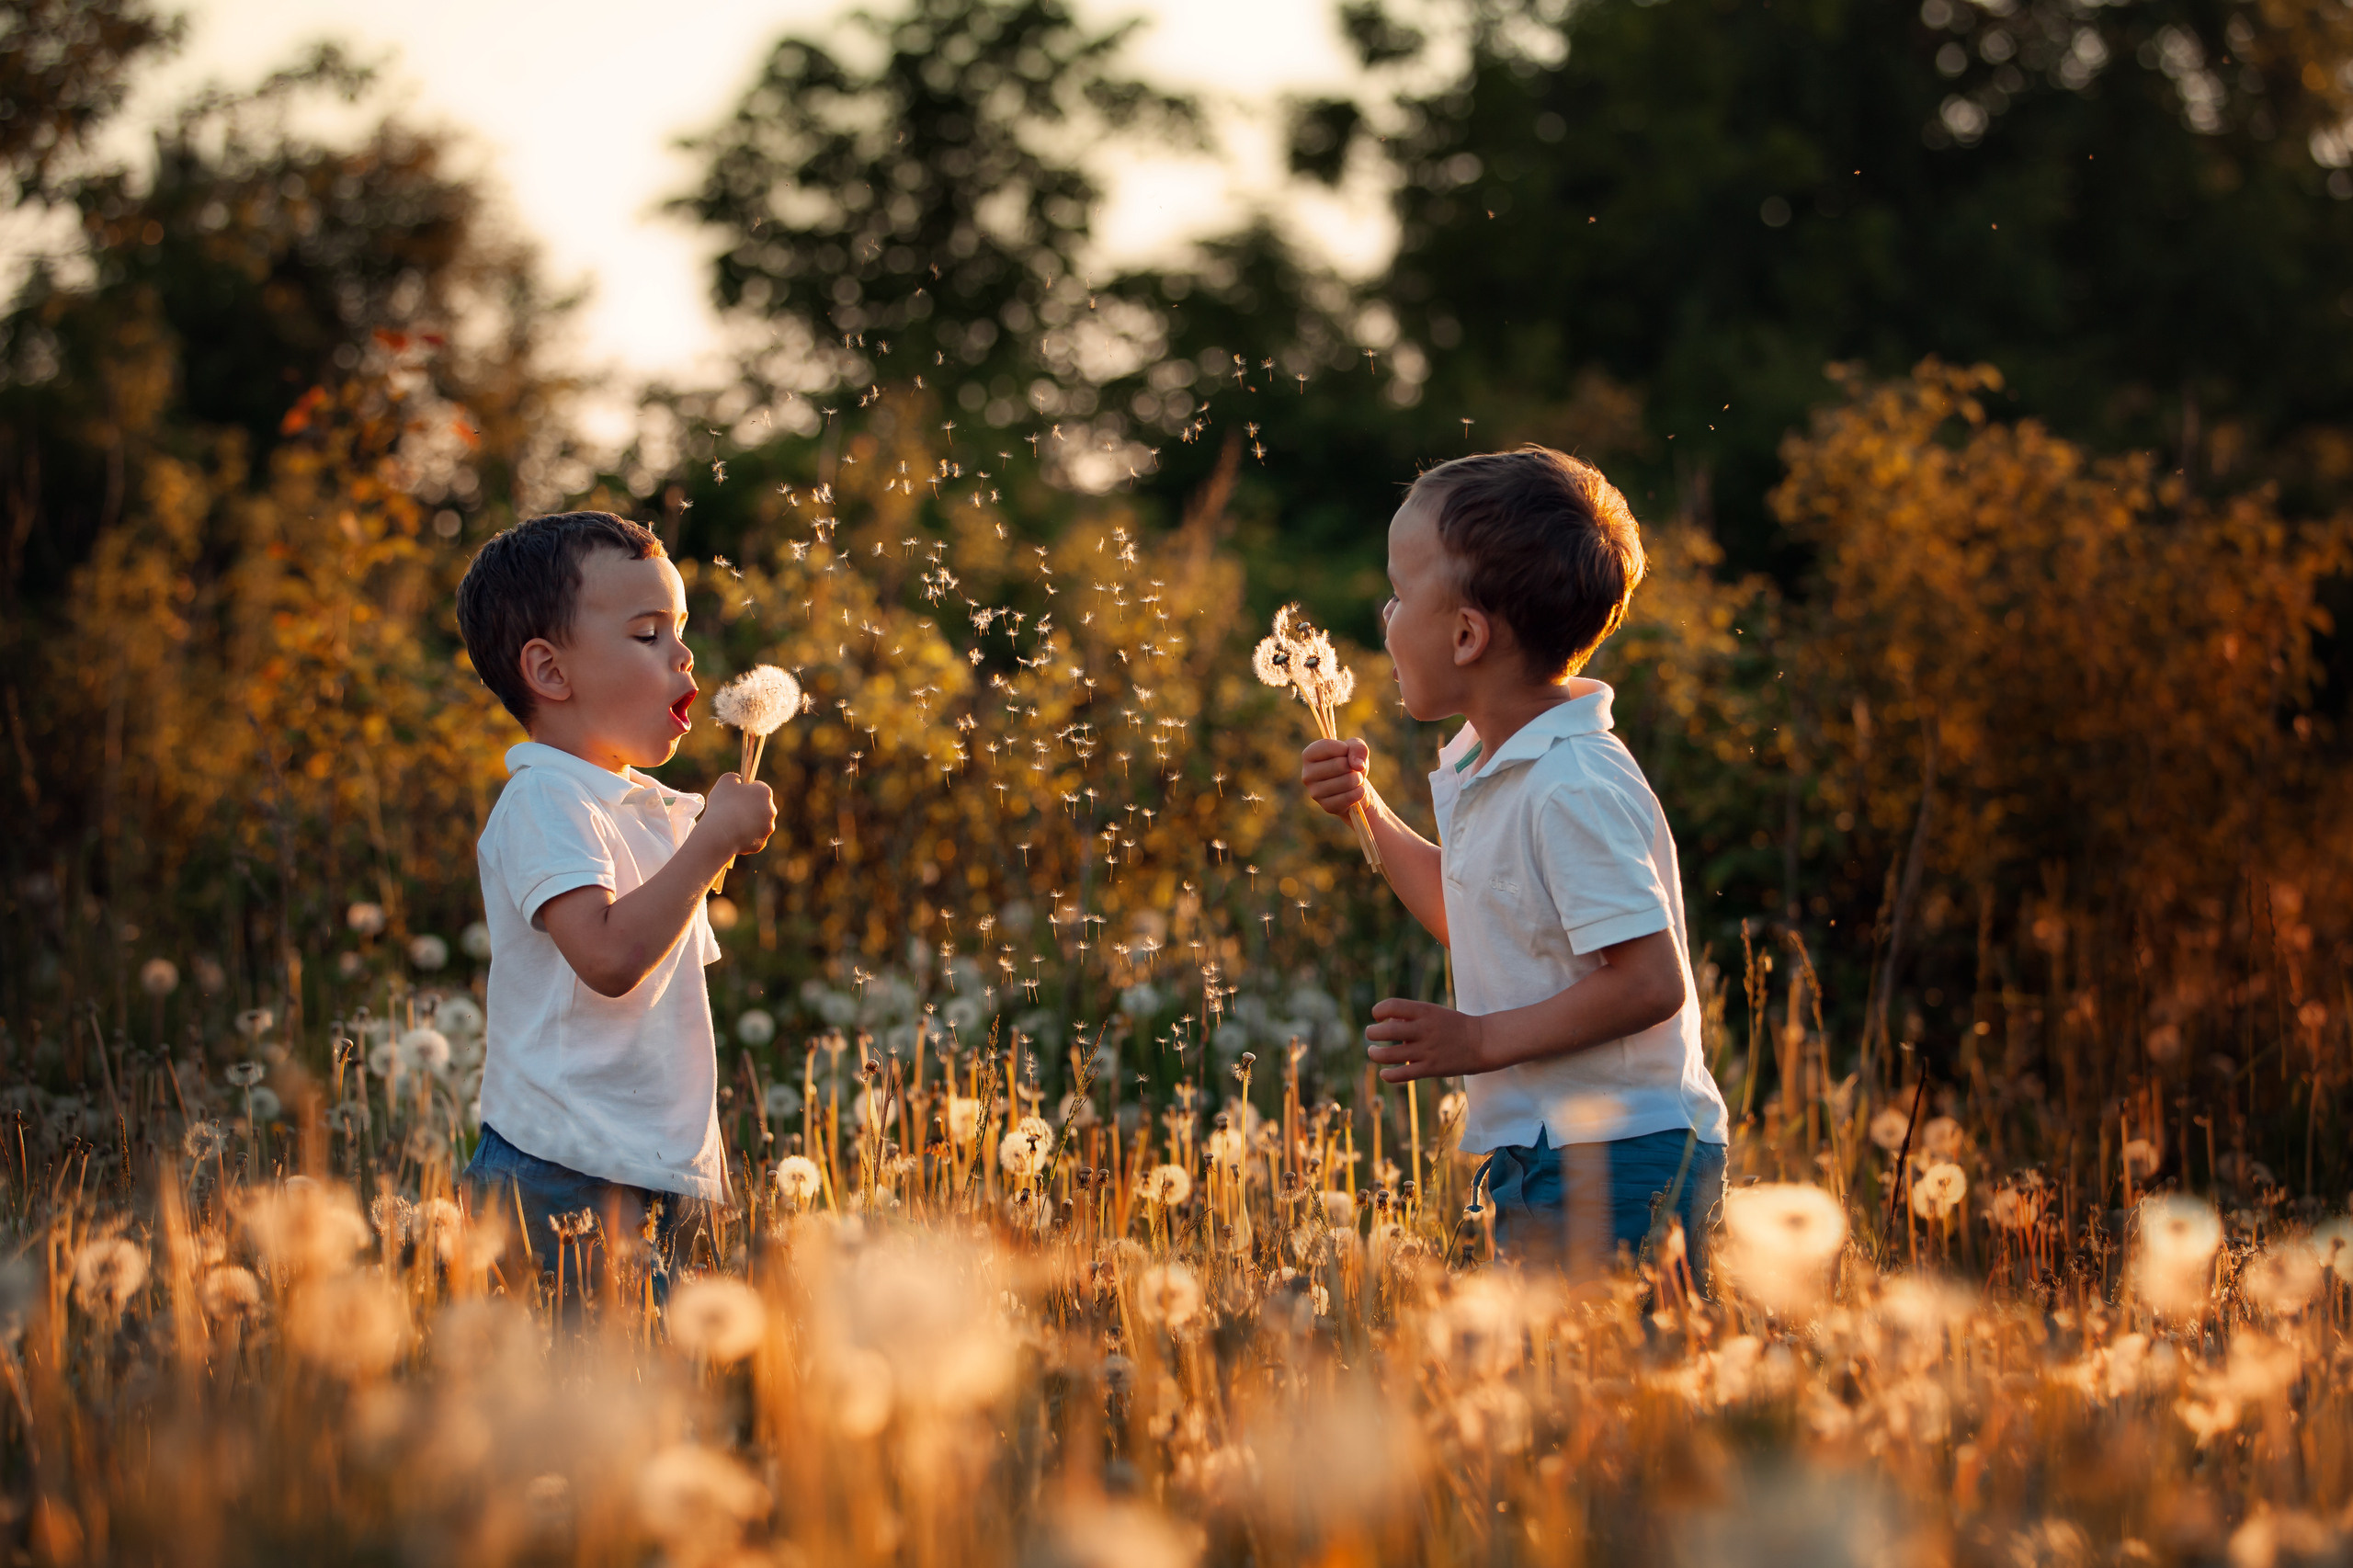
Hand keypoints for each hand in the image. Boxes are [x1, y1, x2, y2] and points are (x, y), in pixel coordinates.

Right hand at [702, 772, 776, 855]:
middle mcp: (771, 810)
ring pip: (758, 824)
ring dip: (748, 823)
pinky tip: (733, 836)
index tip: (736, 794)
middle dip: (749, 807)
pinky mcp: (761, 844)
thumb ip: (734, 777)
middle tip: (732, 810)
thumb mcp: (725, 781)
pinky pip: (753, 838)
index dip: (746, 790)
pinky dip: (744, 838)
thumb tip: (738, 781)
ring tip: (731, 824)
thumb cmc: (723, 804)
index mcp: (765, 793)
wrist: (721, 832)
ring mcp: (768, 828)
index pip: (758, 787)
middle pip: (760, 806)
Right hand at [1301, 737, 1370, 819]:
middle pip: (1340, 765)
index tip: (1346, 753)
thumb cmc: (1351, 763)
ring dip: (1358, 779)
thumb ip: (1357, 747)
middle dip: (1353, 766)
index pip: (1328, 747)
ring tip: (1355, 780)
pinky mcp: (1326, 806)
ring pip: (1347, 781)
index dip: (1345, 749)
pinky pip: (1349, 797)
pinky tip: (1357, 791)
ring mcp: (1315, 792)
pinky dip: (1359, 792)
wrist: (1354, 788)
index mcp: (1308, 755)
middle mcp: (1307, 774)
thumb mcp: (1355, 748)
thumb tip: (1357, 765)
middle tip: (1353, 770)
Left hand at [1365, 998, 1490, 1081]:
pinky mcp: (1431, 1069)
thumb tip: (1387, 1024)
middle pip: (1386, 1031)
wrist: (1482, 1042)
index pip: (1392, 1005)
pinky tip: (1384, 1073)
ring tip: (1373, 1052)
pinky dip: (1388, 1075)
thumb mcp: (1434, 1012)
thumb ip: (1411, 1016)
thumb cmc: (1454, 1026)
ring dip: (1375, 1054)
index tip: (1377, 1016)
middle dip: (1372, 1033)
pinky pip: (1403, 1074)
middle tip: (1370, 1034)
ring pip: (1389, 1055)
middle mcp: (1424, 1029)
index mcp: (1425, 1011)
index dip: (1378, 1010)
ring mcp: (1427, 1050)